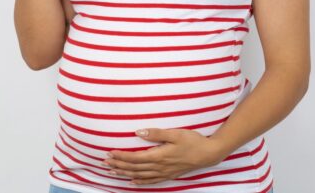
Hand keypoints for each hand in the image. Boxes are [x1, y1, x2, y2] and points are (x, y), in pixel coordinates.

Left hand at [102, 128, 224, 184]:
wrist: (208, 154)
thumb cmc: (192, 141)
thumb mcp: (175, 133)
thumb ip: (156, 133)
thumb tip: (138, 132)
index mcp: (159, 155)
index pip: (135, 158)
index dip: (121, 156)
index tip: (109, 153)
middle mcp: (159, 167)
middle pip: (134, 168)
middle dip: (119, 165)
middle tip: (105, 162)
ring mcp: (164, 173)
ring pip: (140, 175)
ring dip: (125, 173)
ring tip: (112, 171)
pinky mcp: (169, 175)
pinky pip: (151, 181)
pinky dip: (139, 182)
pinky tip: (132, 181)